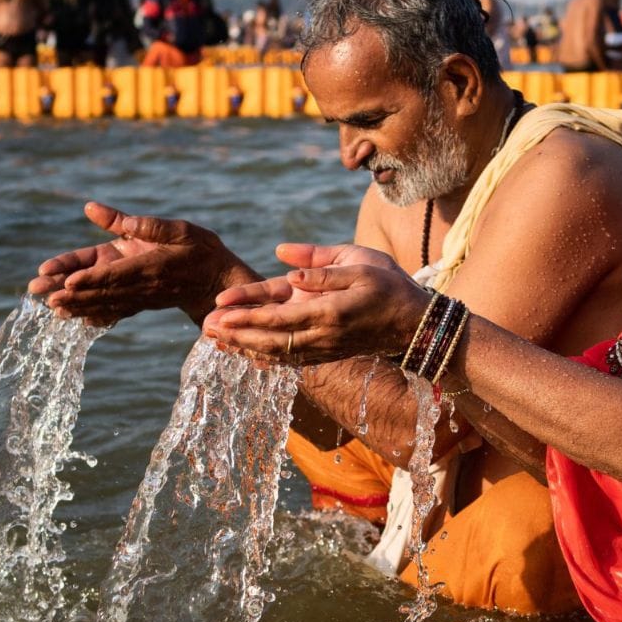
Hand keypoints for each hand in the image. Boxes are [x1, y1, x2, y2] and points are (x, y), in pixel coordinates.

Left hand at [27, 201, 256, 325]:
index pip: (116, 274)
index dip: (91, 279)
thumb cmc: (201, 250)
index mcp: (152, 267)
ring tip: (51, 308)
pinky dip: (95, 314)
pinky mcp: (142, 303)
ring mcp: (142, 298)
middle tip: (45, 298)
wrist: (219, 282)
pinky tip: (75, 317)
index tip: (68, 283)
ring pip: (105, 304)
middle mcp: (144, 287)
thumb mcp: (179, 229)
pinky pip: (115, 311)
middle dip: (73, 296)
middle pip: (103, 292)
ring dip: (77, 306)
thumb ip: (141, 223)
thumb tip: (94, 209)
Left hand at [204, 243, 429, 364]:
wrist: (416, 323)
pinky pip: (289, 359)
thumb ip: (319, 264)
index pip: (278, 316)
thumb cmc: (389, 284)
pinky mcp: (327, 354)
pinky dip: (264, 357)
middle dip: (236, 334)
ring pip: (276, 353)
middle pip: (269, 339)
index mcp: (328, 310)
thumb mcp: (359, 262)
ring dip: (244, 347)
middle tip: (205, 327)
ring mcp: (324, 349)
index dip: (247, 314)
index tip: (220, 310)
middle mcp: (323, 335)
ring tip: (216, 340)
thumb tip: (283, 262)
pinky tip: (245, 352)